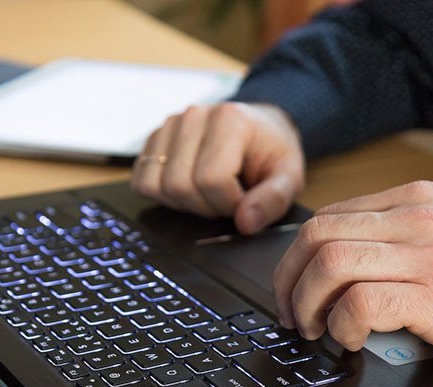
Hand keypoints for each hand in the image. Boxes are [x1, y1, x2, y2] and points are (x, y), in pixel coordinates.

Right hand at [131, 102, 304, 233]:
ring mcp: (169, 126)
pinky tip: (191, 188)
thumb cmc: (272, 153)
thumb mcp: (289, 177)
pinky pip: (142, 181)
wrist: (260, 129)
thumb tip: (245, 223)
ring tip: (212, 193)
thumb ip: (273, 200)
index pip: (211, 179)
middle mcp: (193, 116)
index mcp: (229, 120)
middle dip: (207, 206)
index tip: (245, 201)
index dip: (229, 204)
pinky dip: (165, 195)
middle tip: (229, 198)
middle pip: (181, 185)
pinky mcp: (153, 140)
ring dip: (186, 203)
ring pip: (159, 186)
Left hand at [273, 181, 432, 359]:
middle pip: (319, 235)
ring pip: (331, 263)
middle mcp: (416, 217)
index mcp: (417, 199)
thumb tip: (353, 260)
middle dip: (290, 279)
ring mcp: (427, 253)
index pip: (331, 215)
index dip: (298, 255)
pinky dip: (343, 324)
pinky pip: (362, 302)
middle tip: (292, 313)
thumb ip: (406, 231)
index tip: (294, 284)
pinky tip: (352, 339)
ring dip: (308, 303)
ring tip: (316, 329)